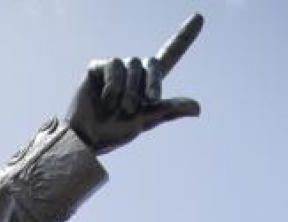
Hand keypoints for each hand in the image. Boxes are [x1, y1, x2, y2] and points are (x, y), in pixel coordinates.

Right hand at [67, 13, 202, 154]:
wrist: (87, 139)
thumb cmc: (114, 134)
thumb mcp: (146, 121)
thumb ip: (169, 110)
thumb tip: (198, 109)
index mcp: (147, 85)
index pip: (168, 56)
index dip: (183, 38)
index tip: (200, 17)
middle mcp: (132, 73)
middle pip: (152, 63)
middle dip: (152, 83)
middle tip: (148, 102)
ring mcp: (114, 69)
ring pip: (133, 64)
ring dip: (130, 90)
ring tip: (118, 108)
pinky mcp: (98, 67)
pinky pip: (114, 65)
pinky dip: (114, 85)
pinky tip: (106, 100)